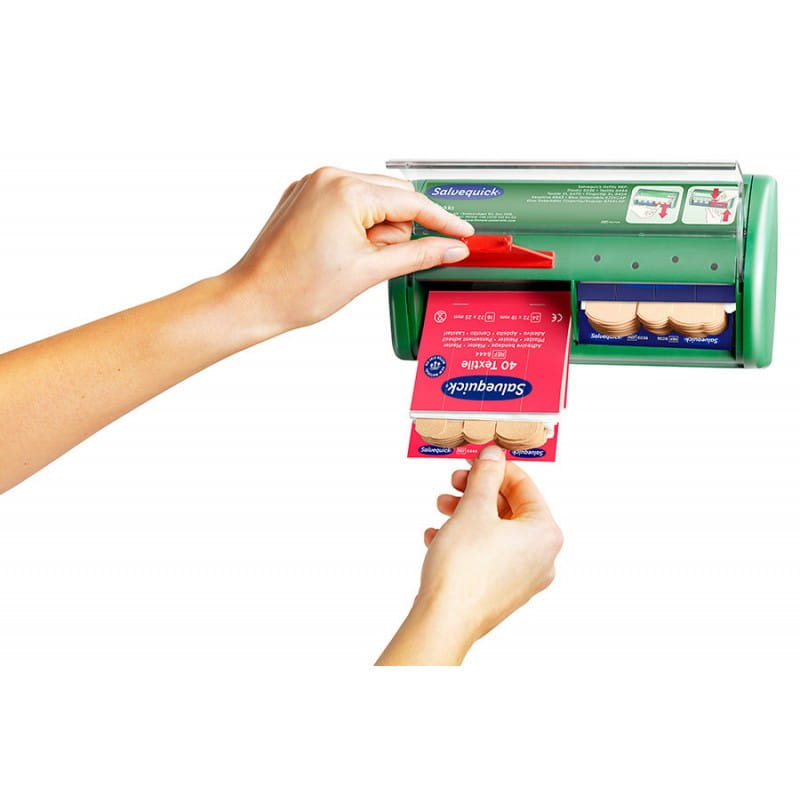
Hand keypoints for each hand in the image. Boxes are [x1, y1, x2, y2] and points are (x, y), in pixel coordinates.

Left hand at [224, 166, 473, 338]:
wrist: (253, 299)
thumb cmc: (298, 289)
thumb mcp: (368, 272)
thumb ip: (417, 254)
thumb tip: (451, 248)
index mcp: (346, 191)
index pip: (411, 202)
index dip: (442, 222)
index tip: (463, 233)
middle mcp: (329, 177)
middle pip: (394, 197)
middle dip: (398, 231)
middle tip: (379, 262)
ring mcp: (314, 183)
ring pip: (373, 200)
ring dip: (377, 230)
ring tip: (352, 260)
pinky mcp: (304, 195)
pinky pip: (349, 202)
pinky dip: (358, 225)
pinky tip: (342, 251)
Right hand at [376, 445, 563, 664]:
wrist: (444, 621)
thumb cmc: (464, 569)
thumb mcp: (473, 508)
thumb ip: (485, 476)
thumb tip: (493, 456)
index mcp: (546, 533)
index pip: (524, 486)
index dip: (496, 468)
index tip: (475, 460)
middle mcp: (542, 557)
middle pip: (509, 509)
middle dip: (477, 492)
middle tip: (455, 483)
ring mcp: (523, 577)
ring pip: (495, 531)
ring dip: (466, 514)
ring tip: (441, 509)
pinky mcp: (501, 591)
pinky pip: (486, 554)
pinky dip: (464, 540)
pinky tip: (437, 536)